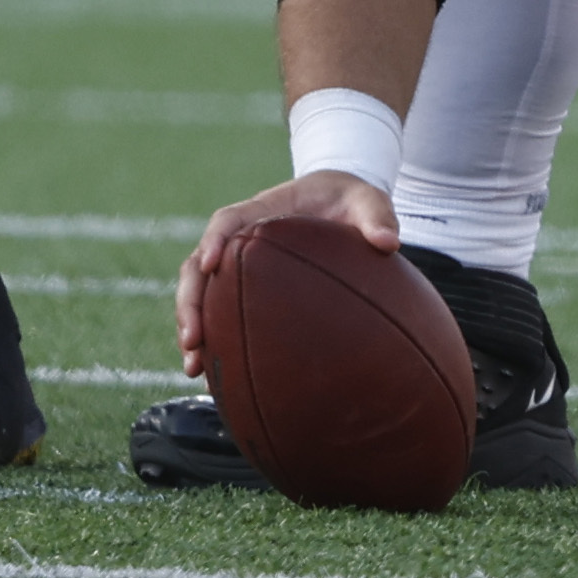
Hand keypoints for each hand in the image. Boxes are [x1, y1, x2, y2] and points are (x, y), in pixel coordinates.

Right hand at [175, 170, 398, 378]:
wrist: (341, 202)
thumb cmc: (351, 200)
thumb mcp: (369, 200)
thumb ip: (377, 217)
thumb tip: (388, 244)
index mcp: (263, 211)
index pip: (227, 221)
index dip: (214, 241)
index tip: (210, 264)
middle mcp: (241, 238)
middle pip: (198, 266)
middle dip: (190, 301)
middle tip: (193, 338)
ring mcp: (238, 264)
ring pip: (200, 293)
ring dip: (192, 327)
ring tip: (193, 368)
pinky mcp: (244, 287)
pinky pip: (220, 313)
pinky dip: (213, 341)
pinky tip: (215, 378)